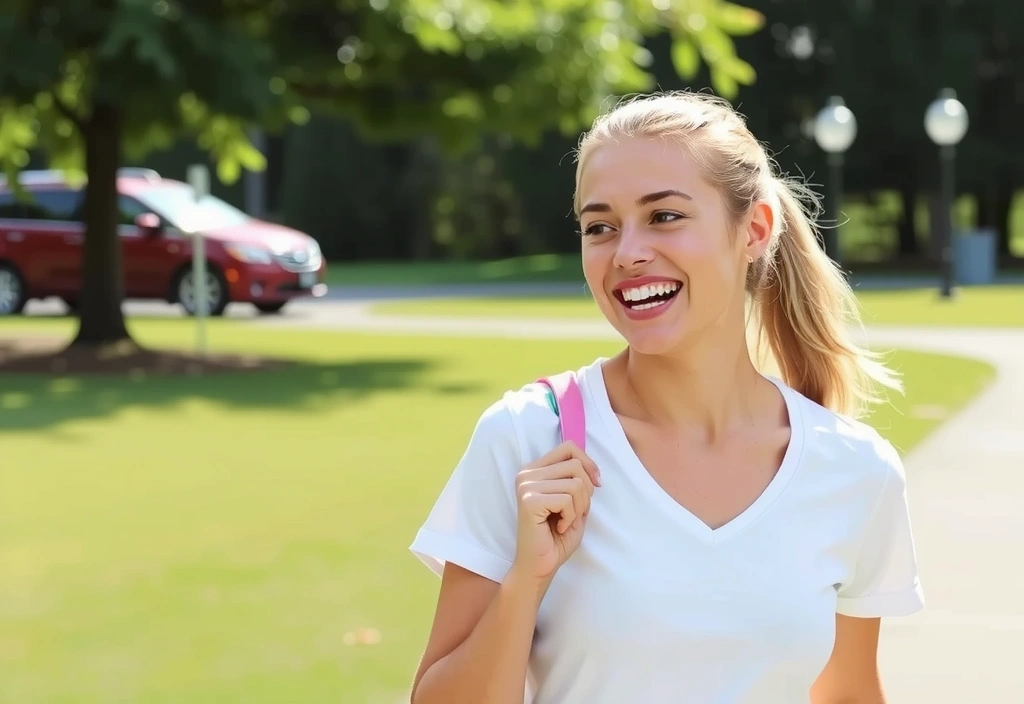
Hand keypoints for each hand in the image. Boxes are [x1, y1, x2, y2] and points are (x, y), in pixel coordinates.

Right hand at [511, 442, 601, 584]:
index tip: (596, 485)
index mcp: (535, 470)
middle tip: (574, 513)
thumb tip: (592, 470)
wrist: (539, 566)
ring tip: (565, 521)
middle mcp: (527, 474)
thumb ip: (579, 482)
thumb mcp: (574, 503)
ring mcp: (526, 486)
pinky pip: (567, 499)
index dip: (588, 463)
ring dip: (579, 507)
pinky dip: (570, 516)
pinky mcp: (529, 501)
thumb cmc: (556, 537)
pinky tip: (558, 527)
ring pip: (575, 483)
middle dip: (586, 493)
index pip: (569, 447)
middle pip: (575, 465)